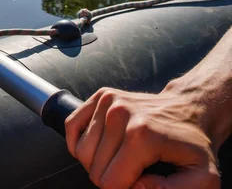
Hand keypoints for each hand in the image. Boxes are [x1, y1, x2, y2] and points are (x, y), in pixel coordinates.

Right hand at [64, 86, 220, 188]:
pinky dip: (78, 143)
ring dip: (96, 162)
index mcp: (142, 137)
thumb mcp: (203, 178)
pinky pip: (71, 126)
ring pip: (80, 151)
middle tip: (132, 171)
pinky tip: (98, 147)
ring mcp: (109, 102)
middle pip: (94, 168)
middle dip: (110, 178)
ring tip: (119, 158)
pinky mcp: (101, 95)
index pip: (110, 182)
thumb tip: (136, 186)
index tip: (142, 182)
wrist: (192, 108)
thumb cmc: (193, 145)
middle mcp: (120, 115)